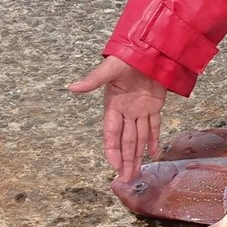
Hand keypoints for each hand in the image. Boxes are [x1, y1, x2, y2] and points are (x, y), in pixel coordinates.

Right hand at [69, 57, 167, 180]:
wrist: (151, 48)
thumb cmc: (128, 57)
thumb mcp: (110, 68)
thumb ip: (93, 80)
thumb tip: (71, 87)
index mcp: (113, 104)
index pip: (111, 132)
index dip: (112, 149)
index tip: (114, 165)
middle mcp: (126, 110)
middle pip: (126, 140)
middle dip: (126, 159)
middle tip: (127, 178)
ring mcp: (140, 109)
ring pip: (139, 137)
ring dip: (138, 154)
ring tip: (136, 173)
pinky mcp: (155, 105)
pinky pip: (154, 126)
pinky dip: (154, 139)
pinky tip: (153, 153)